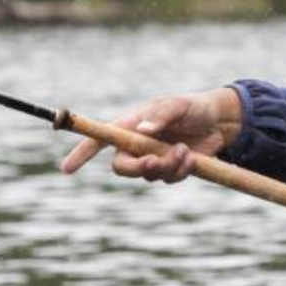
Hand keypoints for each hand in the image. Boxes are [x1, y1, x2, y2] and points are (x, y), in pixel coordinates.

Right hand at [58, 87, 243, 182]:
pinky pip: (167, 179)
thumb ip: (161, 115)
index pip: (99, 139)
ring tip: (184, 151)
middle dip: (136, 168)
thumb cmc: (192, 107)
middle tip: (154, 162)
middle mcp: (136, 144)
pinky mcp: (169, 170)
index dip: (81, 154)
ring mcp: (152, 158)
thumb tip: (143, 131)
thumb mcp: (178, 105)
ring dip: (166, 166)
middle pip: (121, 167)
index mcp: (130, 125)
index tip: (67, 169)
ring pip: (147, 175)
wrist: (218, 121)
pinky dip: (180, 171)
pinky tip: (191, 158)